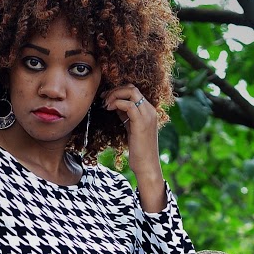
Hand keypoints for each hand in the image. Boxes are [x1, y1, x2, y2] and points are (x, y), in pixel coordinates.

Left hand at [102, 83, 165, 211]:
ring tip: (105, 104)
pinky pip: (128, 105)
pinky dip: (116, 103)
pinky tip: (108, 109)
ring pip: (130, 92)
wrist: (147, 165)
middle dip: (115, 90)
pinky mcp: (141, 122)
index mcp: (149, 110)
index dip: (118, 91)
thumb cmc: (139, 150)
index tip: (105, 98)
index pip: (133, 91)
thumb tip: (115, 105)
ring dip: (114, 95)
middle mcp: (150, 110)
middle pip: (132, 88)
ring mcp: (147, 115)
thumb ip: (126, 116)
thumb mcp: (131, 129)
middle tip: (103, 99)